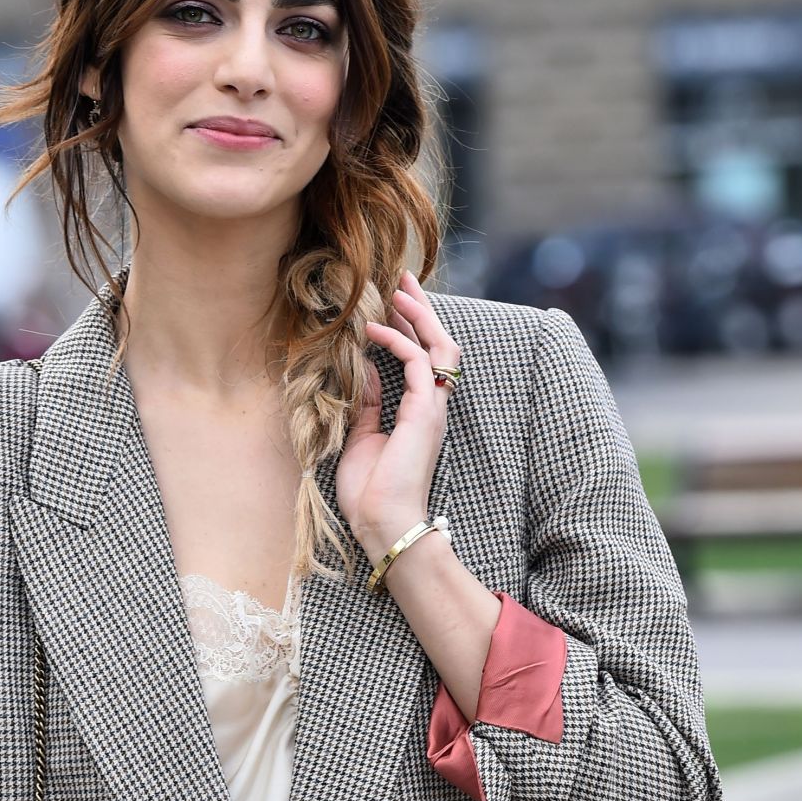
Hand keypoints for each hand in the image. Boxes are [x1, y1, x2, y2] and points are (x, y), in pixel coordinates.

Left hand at [335, 269, 460, 563]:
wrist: (381, 522)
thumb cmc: (370, 493)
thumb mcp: (363, 438)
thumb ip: (369, 404)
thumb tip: (365, 370)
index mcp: (418, 414)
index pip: (423, 359)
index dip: (410, 328)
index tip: (391, 304)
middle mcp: (431, 407)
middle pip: (438, 344)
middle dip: (421, 309)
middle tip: (404, 278)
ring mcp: (431, 408)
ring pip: (438, 346)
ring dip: (418, 315)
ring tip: (396, 290)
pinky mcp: (424, 411)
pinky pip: (417, 361)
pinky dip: (397, 341)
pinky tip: (375, 330)